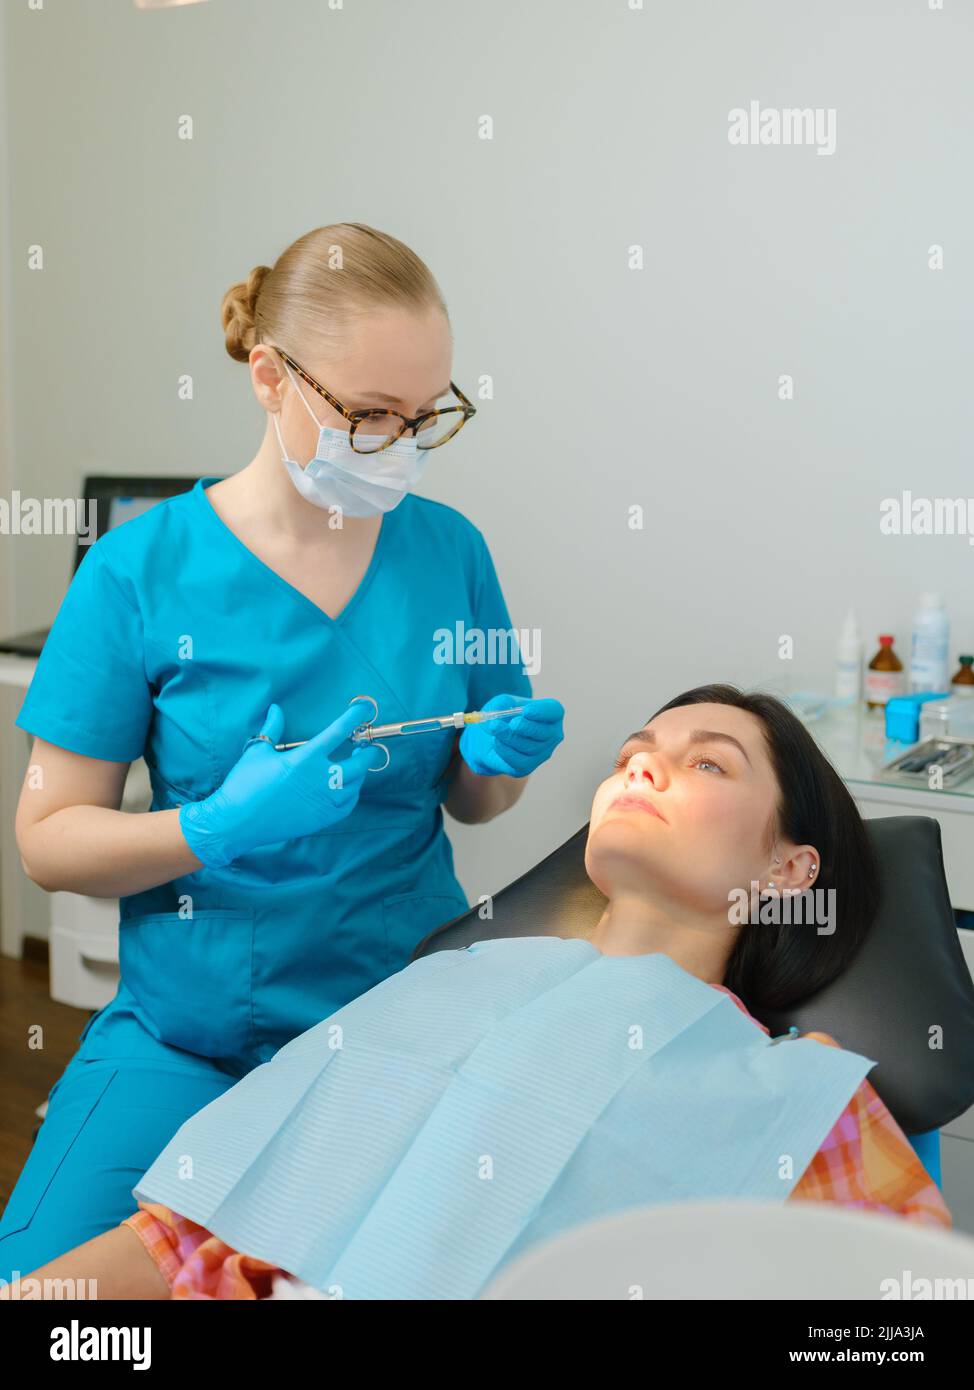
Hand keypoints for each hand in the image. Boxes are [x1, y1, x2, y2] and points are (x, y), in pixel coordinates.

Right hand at [179, 700, 383, 867]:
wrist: (236, 823)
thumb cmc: (244, 784)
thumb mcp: (258, 751)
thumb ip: (273, 728)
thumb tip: (275, 709)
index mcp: (304, 759)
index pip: (338, 732)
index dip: (355, 717)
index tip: (365, 708)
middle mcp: (320, 780)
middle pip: (360, 763)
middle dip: (369, 751)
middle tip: (365, 745)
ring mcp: (323, 801)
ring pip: (357, 784)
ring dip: (361, 772)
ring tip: (355, 764)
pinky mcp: (322, 819)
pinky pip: (348, 805)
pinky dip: (352, 793)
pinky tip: (348, 786)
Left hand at [458, 695, 564, 777]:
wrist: (490, 738)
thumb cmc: (503, 717)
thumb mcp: (501, 703)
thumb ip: (502, 702)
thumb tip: (502, 709)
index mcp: (549, 714)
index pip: (555, 711)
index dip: (542, 711)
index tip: (527, 711)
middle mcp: (551, 734)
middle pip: (545, 733)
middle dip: (527, 728)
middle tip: (513, 724)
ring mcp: (541, 752)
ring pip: (529, 747)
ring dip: (510, 737)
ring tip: (494, 727)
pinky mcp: (527, 766)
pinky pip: (518, 761)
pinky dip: (505, 750)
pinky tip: (496, 741)